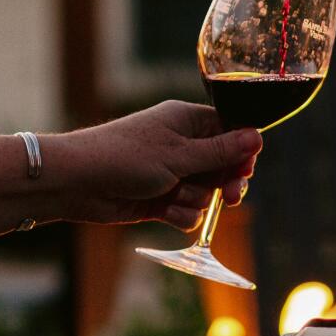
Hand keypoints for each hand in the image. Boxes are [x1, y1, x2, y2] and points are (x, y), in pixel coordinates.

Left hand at [45, 101, 259, 229]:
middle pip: (224, 167)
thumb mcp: (179, 154)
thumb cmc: (125, 157)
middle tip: (231, 196)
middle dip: (226, 183)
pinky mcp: (160, 199)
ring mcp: (172, 174)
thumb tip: (258, 137)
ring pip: (207, 193)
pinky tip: (164, 211)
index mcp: (188, 121)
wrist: (77, 183)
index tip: (246, 170)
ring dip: (195, 199)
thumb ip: (221, 151)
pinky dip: (180, 214)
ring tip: (172, 195)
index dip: (243, 153)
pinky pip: (188, 211)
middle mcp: (182, 146)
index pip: (231, 132)